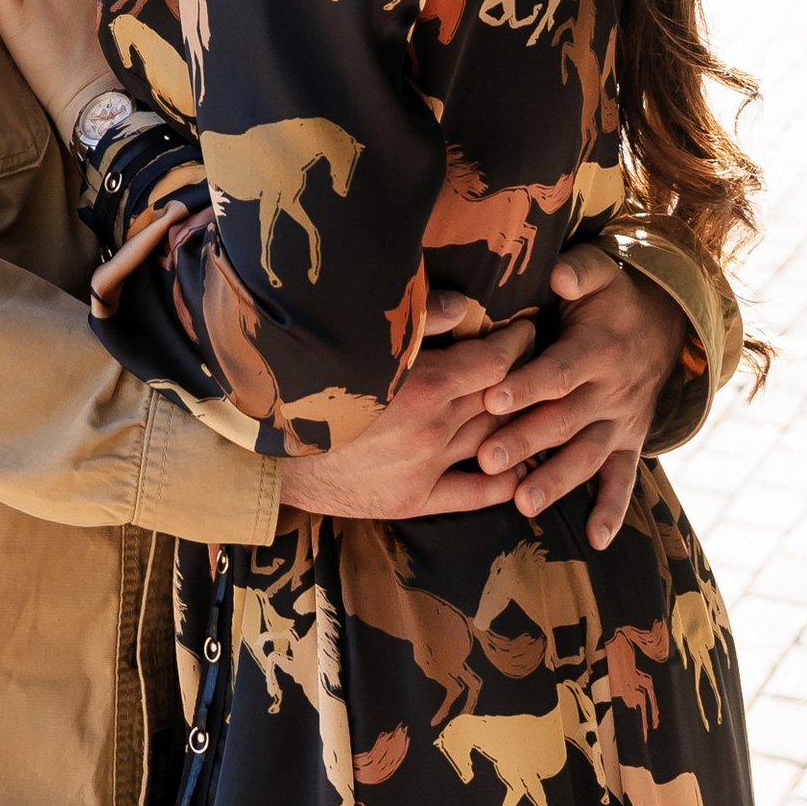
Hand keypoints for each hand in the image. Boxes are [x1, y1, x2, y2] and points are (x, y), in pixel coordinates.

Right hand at [276, 298, 538, 522]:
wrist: (269, 454)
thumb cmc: (312, 388)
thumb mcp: (361, 346)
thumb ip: (418, 325)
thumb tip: (464, 305)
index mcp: (424, 388)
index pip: (496, 362)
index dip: (517, 341)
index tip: (526, 327)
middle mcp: (435, 430)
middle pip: (502, 399)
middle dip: (524, 375)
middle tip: (537, 358)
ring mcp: (428, 468)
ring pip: (496, 441)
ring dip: (519, 421)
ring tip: (534, 402)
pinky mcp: (416, 500)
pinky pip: (477, 494)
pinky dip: (506, 479)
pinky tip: (521, 463)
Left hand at [471, 242, 681, 548]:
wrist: (664, 326)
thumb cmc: (612, 299)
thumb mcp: (601, 272)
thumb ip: (580, 270)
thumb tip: (559, 276)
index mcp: (596, 351)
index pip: (557, 372)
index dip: (526, 384)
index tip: (493, 397)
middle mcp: (610, 392)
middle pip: (563, 421)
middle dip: (525, 441)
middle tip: (488, 460)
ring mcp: (621, 423)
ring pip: (586, 457)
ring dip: (557, 481)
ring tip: (524, 504)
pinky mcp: (628, 443)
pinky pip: (623, 480)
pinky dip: (613, 509)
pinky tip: (597, 540)